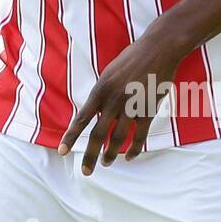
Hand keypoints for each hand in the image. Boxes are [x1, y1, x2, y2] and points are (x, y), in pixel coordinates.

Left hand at [57, 38, 180, 173]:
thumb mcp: (109, 73)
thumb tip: (95, 114)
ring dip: (111, 154)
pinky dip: (134, 149)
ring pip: (118, 139)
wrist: (158, 50)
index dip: (70, 137)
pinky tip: (129, 156)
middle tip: (85, 172)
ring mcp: (132, 106)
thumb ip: (101, 94)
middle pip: (98, 135)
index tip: (62, 152)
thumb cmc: (131, 59)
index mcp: (100, 89)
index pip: (81, 119)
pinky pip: (140, 136)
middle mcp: (113, 100)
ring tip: (105, 163)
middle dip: (90, 156)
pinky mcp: (149, 110)